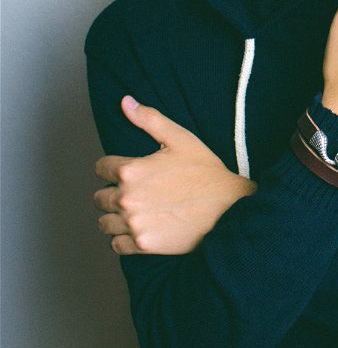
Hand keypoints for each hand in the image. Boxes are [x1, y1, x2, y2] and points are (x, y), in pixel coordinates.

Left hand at [94, 97, 256, 255]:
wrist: (228, 208)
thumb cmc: (205, 172)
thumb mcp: (180, 138)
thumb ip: (148, 119)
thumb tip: (125, 102)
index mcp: (130, 170)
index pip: (100, 168)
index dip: (114, 168)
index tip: (130, 172)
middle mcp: (127, 198)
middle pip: (99, 197)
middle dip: (114, 193)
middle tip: (137, 192)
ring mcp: (134, 224)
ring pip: (104, 222)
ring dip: (116, 217)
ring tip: (137, 211)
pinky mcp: (143, 246)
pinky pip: (116, 244)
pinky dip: (124, 238)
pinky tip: (140, 228)